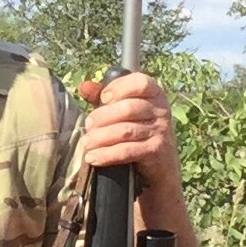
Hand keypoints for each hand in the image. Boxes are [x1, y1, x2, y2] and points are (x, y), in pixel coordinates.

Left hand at [76, 70, 181, 197]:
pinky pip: (127, 150)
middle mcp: (160, 110)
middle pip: (128, 108)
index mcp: (154, 93)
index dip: (119, 87)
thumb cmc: (139, 129)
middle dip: (103, 116)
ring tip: (87, 143)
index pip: (140, 83)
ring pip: (125, 130)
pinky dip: (107, 154)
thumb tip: (84, 87)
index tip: (103, 98)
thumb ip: (105, 96)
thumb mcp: (125, 110)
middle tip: (87, 125)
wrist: (161, 163)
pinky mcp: (155, 151)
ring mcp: (160, 130)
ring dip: (101, 137)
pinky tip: (93, 157)